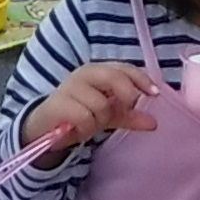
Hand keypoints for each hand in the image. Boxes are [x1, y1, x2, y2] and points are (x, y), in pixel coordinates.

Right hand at [24, 62, 159, 164]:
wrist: (45, 127)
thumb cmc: (79, 114)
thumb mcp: (108, 115)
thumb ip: (130, 116)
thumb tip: (155, 123)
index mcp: (98, 71)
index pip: (123, 68)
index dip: (140, 79)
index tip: (154, 94)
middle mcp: (84, 74)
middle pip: (114, 77)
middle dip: (126, 94)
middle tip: (125, 109)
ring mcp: (70, 87)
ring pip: (101, 104)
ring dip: (99, 120)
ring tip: (90, 124)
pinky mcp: (58, 104)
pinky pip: (85, 117)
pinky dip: (86, 128)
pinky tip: (79, 131)